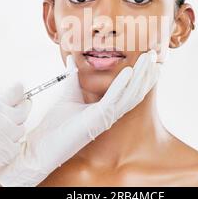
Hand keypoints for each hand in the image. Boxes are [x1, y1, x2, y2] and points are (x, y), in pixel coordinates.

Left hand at [0, 49, 160, 186]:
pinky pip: (113, 99)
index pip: (129, 90)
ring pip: (130, 94)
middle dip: (146, 72)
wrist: (43, 144)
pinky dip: (121, 84)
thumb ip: (73, 75)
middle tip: (154, 54)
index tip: (148, 60)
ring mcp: (106, 117)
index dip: (141, 75)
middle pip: (135, 91)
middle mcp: (110, 113)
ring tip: (148, 59)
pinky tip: (129, 71)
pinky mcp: (98, 119)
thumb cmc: (57, 124)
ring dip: (141, 76)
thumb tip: (72, 58)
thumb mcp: (69, 93)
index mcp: (106, 108)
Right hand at [0, 83, 30, 185]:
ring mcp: (4, 136)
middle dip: (22, 110)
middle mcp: (0, 119)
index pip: (14, 93)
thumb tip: (12, 97)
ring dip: (14, 132)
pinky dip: (10, 148)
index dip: (19, 92)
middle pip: (24, 110)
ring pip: (21, 129)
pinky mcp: (5, 152)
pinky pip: (17, 147)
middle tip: (18, 112)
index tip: (21, 90)